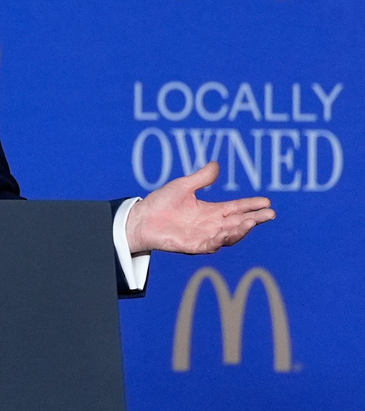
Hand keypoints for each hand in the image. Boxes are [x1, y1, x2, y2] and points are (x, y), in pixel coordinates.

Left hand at [126, 161, 274, 254]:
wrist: (140, 218)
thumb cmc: (161, 202)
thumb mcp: (183, 186)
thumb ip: (201, 178)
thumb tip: (216, 164)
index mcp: (211, 211)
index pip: (237, 208)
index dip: (252, 205)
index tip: (267, 202)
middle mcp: (211, 225)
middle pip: (238, 222)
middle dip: (254, 218)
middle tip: (269, 213)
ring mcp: (203, 236)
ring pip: (228, 235)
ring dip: (240, 230)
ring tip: (251, 222)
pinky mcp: (192, 246)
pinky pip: (209, 245)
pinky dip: (219, 240)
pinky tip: (226, 233)